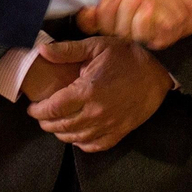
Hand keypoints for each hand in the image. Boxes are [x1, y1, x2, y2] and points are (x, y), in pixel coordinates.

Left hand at [27, 37, 173, 152]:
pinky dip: (81, 143)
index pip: (52, 109)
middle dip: (46, 123)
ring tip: (56, 124)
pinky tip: (77, 135)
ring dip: (61, 133)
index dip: (37, 111)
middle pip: (61, 126)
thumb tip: (41, 51)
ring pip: (75, 138)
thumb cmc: (127, 56)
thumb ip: (67, 50)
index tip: (32, 107)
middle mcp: (95, 112)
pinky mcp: (119, 132)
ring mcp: (108, 125)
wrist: (158, 72)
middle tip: (41, 115)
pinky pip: (94, 146)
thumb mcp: (97, 46)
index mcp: (86, 91)